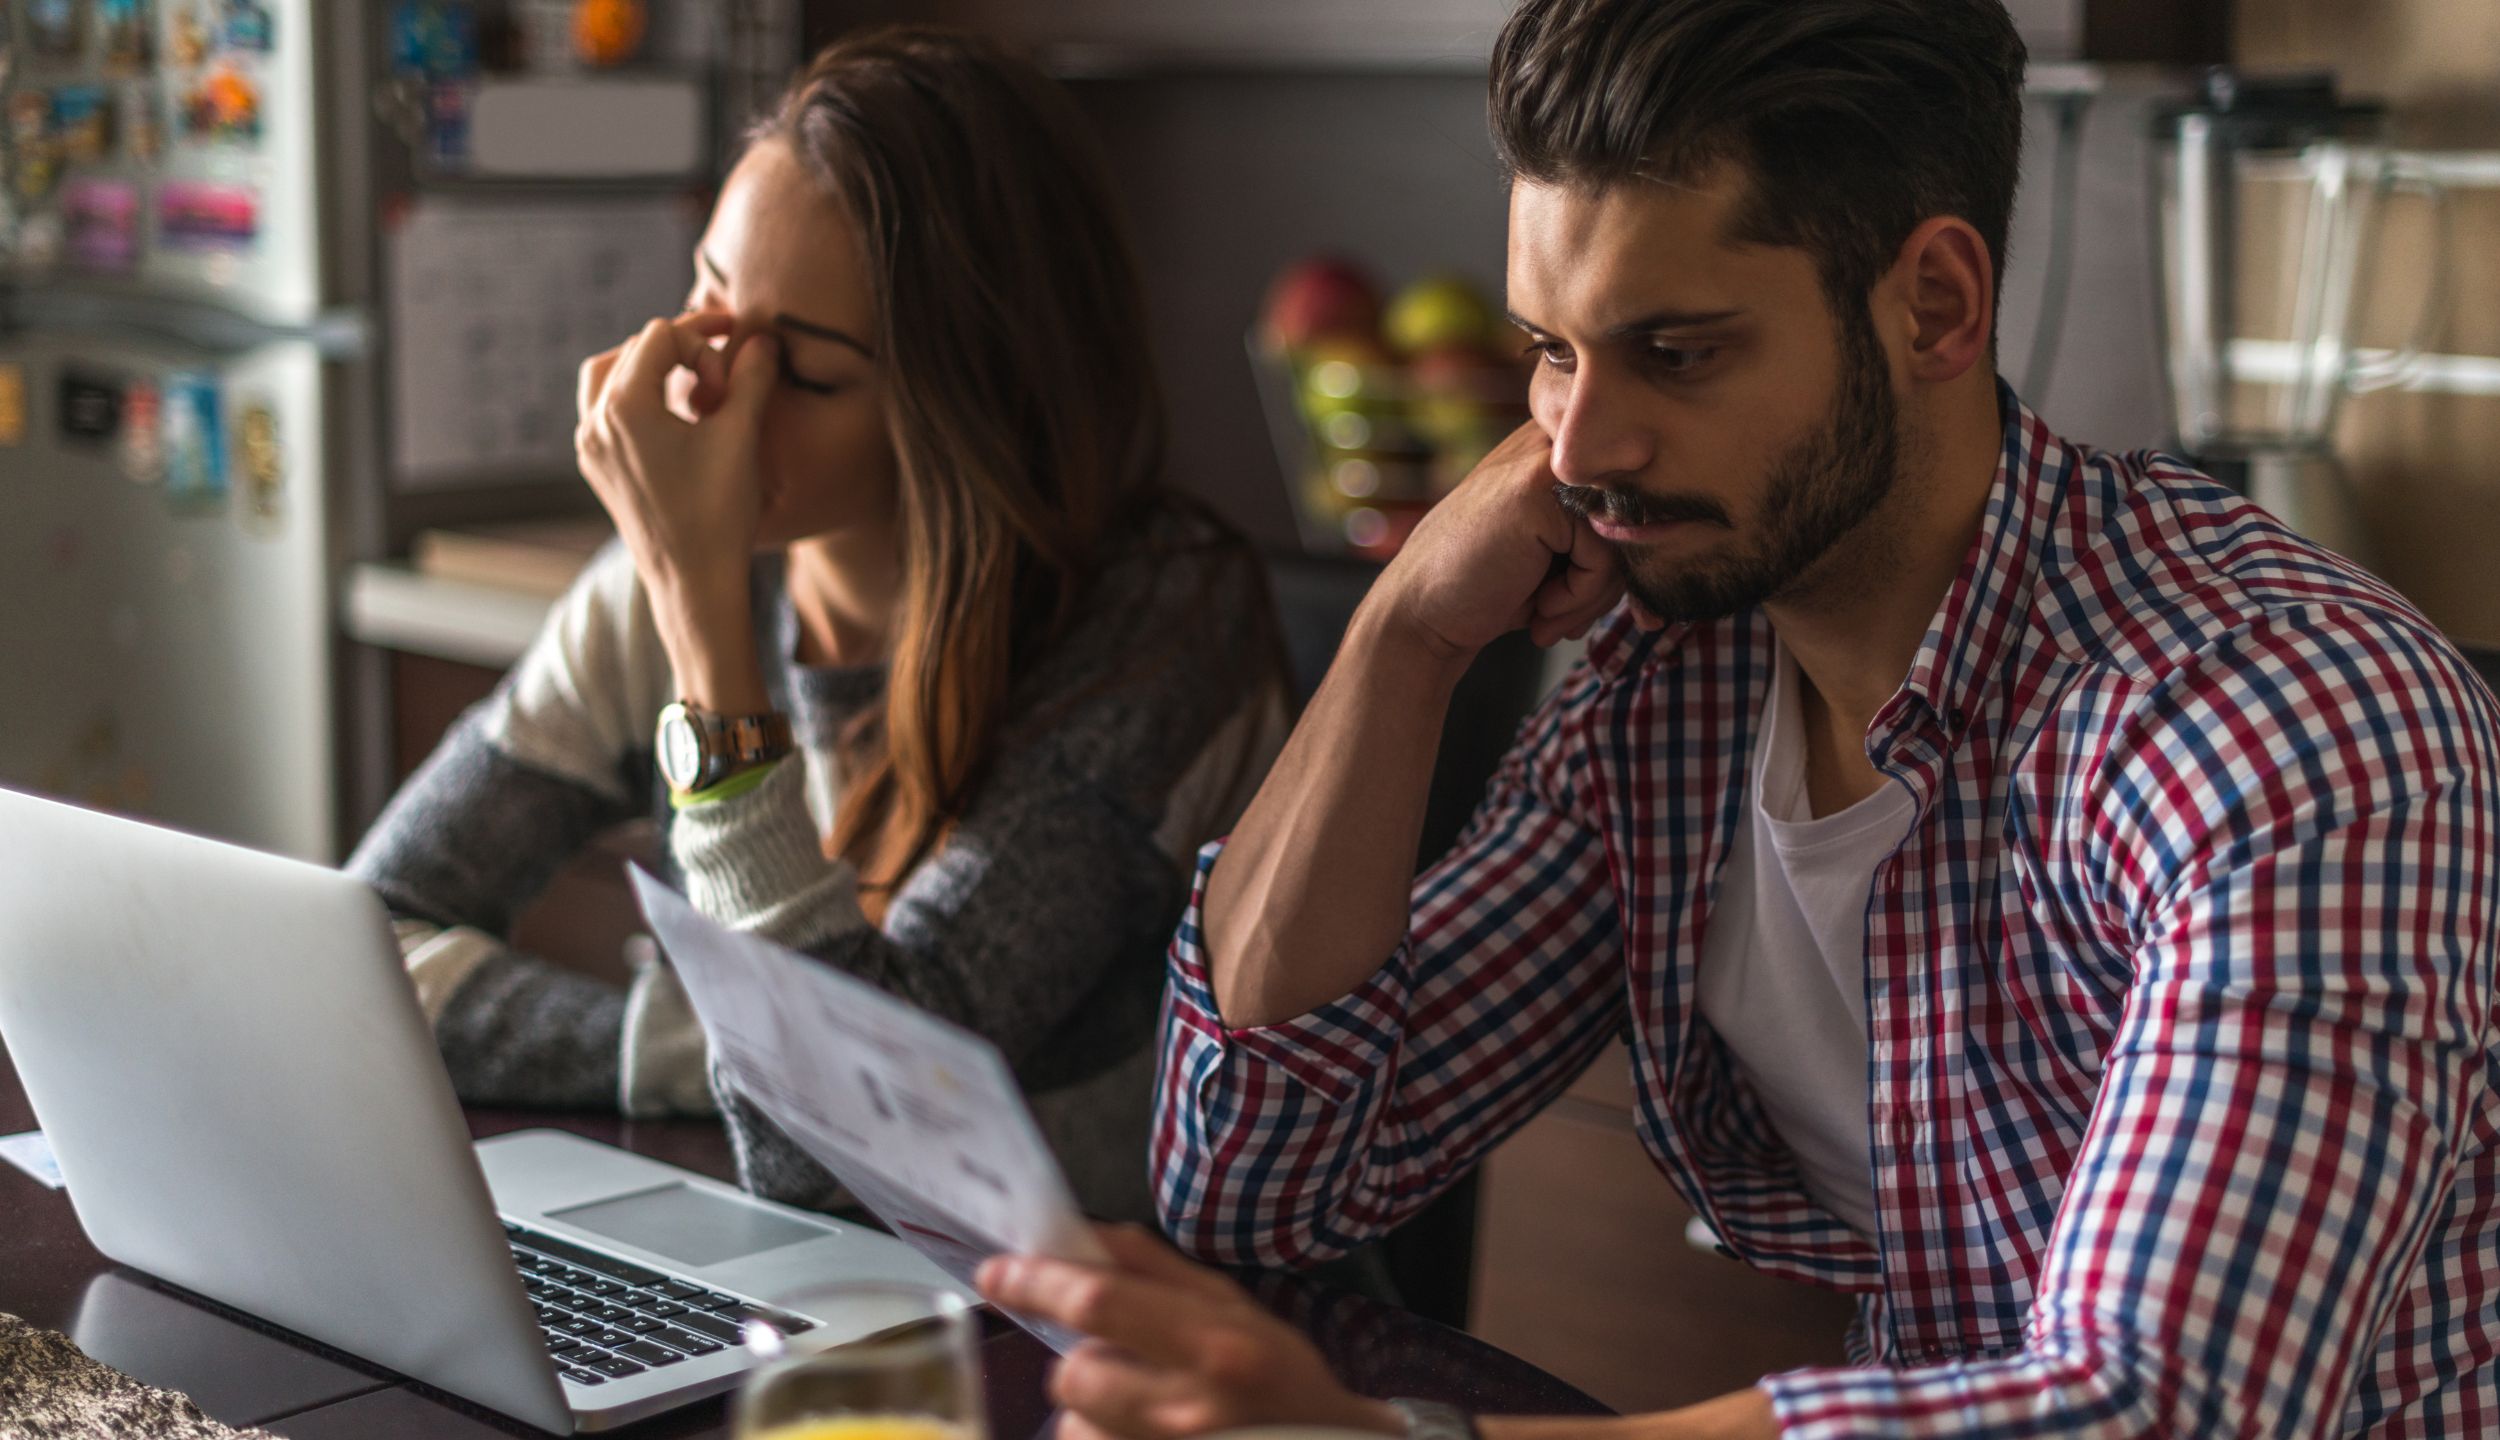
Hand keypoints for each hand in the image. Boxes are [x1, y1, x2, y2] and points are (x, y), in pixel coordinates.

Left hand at [575, 313, 778, 601]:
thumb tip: (762, 340)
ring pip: (610, 374)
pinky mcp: (596, 466)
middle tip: (723, 384)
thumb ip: (751, 378)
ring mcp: (590, 446)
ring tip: (695, 387)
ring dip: (653, 368)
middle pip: (633, 348)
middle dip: (681, 352)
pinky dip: (638, 397)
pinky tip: (675, 416)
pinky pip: (605, 409)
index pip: (661, 335)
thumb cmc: (718, 512)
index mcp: (623, 407)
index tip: (731, 384)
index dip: (704, 343)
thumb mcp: (741, 435)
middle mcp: (594, 421)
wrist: (693, 583)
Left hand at [977, 1225, 1402, 1439]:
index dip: (1037, 1282)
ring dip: (1093, 1414)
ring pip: (1074, 1426)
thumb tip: (1085, 1236)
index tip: (997, 1272)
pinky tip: (1143, 1437)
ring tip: (1145, 1413)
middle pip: (1073, 1374)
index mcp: (1214, 1344)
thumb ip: (1158, 1270)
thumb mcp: (1237, 1309)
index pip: (1099, 1301)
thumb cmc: (1281, 1381)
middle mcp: (1186, 1409)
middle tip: (1118, 1365)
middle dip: (1079, 1364)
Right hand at [1369, 422, 1638, 661]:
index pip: (1640, 498)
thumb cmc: (1492, 588)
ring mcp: (1545, 458)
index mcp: (1562, 451)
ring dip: (1593, 597)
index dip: (1632, 557)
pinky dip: (1576, 596)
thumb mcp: (1563, 554)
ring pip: (1625, 538)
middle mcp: (1556, 442)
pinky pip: (1603, 555)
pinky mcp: (1538, 486)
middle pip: (1638, 515)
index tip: (1620, 608)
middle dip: (1613, 584)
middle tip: (1567, 619)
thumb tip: (1680, 531)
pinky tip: (1535, 607)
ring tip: (1547, 615)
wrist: (1421, 616)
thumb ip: (1612, 533)